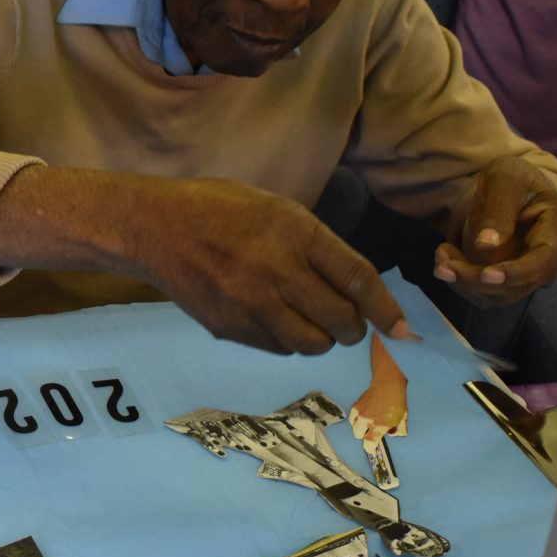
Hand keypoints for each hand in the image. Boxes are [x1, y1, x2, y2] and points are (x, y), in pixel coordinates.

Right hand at [117, 177, 412, 355]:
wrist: (155, 227)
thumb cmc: (220, 209)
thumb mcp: (276, 208)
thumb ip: (316, 244)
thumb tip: (355, 287)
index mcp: (295, 231)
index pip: (357, 279)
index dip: (385, 309)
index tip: (401, 328)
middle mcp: (277, 269)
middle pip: (339, 320)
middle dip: (353, 328)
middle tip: (348, 325)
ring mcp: (250, 302)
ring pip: (310, 344)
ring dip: (321, 340)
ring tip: (313, 325)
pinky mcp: (229, 326)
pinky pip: (276, 348)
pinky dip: (286, 342)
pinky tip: (276, 321)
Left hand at [433, 155, 556, 305]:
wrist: (509, 192)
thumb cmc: (512, 179)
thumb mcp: (505, 179)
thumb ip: (499, 208)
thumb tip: (485, 246)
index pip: (544, 259)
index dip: (517, 272)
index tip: (486, 275)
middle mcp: (554, 255)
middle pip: (519, 282)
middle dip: (477, 279)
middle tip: (442, 267)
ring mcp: (534, 271)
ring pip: (500, 293)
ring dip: (465, 283)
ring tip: (440, 259)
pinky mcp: (512, 281)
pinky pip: (487, 292)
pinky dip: (463, 282)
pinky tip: (447, 260)